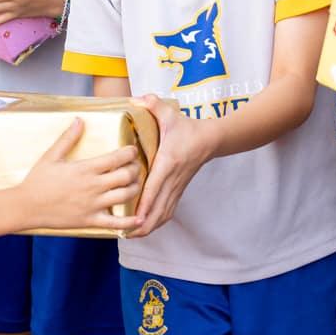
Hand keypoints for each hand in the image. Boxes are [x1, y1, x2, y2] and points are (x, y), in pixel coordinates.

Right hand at [19, 118, 142, 233]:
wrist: (27, 207)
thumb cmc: (37, 181)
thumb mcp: (51, 156)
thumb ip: (68, 138)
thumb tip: (79, 120)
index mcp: (85, 169)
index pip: (116, 158)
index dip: (129, 153)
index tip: (132, 150)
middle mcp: (93, 187)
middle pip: (126, 176)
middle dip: (135, 170)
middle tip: (135, 166)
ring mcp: (94, 205)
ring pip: (126, 196)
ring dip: (135, 189)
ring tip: (134, 184)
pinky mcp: (91, 221)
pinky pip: (116, 223)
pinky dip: (130, 222)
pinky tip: (139, 220)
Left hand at [125, 94, 215, 237]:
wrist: (210, 139)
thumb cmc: (186, 127)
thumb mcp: (170, 113)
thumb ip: (153, 104)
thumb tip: (135, 99)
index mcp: (169, 162)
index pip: (156, 187)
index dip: (145, 204)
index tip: (134, 219)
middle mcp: (173, 178)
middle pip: (159, 208)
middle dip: (143, 224)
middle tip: (125, 233)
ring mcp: (177, 187)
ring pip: (165, 213)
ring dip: (150, 227)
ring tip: (132, 235)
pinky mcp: (179, 190)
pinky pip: (169, 210)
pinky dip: (157, 221)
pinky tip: (146, 227)